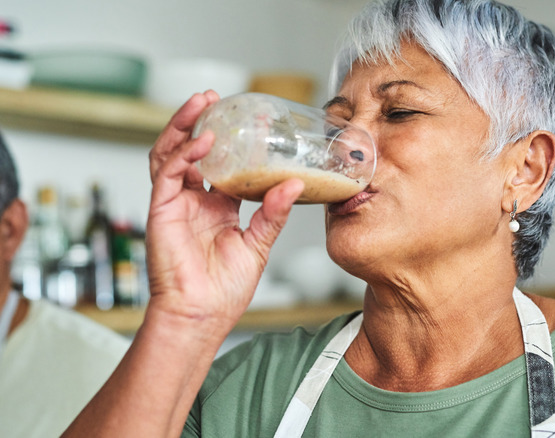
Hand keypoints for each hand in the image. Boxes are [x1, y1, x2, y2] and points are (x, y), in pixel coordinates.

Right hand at [145, 91, 303, 332]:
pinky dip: (183, 155)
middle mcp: (194, 201)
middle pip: (191, 150)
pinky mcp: (162, 211)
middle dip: (199, 122)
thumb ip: (273, 213)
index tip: (251, 120)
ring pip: (171, 153)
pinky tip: (202, 142)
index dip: (233, 141)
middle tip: (214, 98)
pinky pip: (167, 174)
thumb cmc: (226, 289)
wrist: (202, 316)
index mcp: (218, 207)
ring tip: (201, 103)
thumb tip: (296, 184)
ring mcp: (175, 204)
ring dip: (183, 126)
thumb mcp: (258, 244)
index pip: (222, 163)